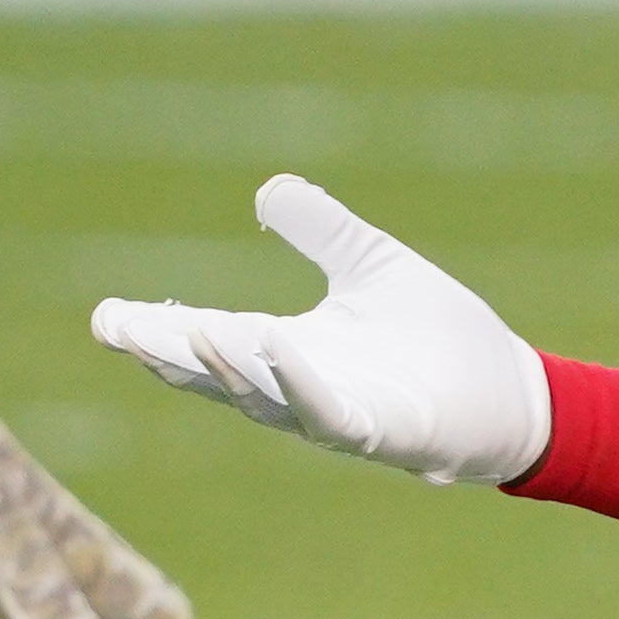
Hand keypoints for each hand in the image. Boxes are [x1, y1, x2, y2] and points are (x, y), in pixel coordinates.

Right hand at [90, 175, 551, 485]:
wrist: (512, 389)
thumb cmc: (437, 334)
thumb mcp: (372, 265)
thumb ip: (322, 231)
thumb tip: (267, 188)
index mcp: (293, 349)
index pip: (212, 338)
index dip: (159, 330)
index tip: (105, 315)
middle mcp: (303, 387)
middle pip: (221, 372)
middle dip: (168, 352)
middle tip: (115, 327)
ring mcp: (340, 414)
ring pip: (267, 398)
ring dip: (229, 368)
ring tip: (191, 332)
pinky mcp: (385, 431)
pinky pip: (335, 413)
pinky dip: (304, 386)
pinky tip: (282, 351)